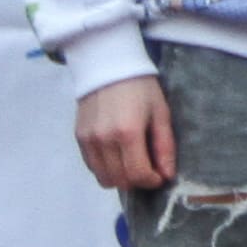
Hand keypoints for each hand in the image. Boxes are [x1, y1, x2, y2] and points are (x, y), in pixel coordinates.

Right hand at [75, 72, 176, 192]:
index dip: (152, 181)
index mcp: (127, 132)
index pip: (137, 174)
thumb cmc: (140, 87)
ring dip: (120, 178)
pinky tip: (117, 155)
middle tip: (148, 169)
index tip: (159, 176)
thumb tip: (167, 175)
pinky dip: (106, 168)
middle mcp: (104, 139)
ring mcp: (88, 140)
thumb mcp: (161, 113)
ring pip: (103, 178)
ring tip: (132, 162)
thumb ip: (164, 147)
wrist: (108, 65)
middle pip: (119, 181)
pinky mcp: (79, 137)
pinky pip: (92, 166)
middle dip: (137, 181)